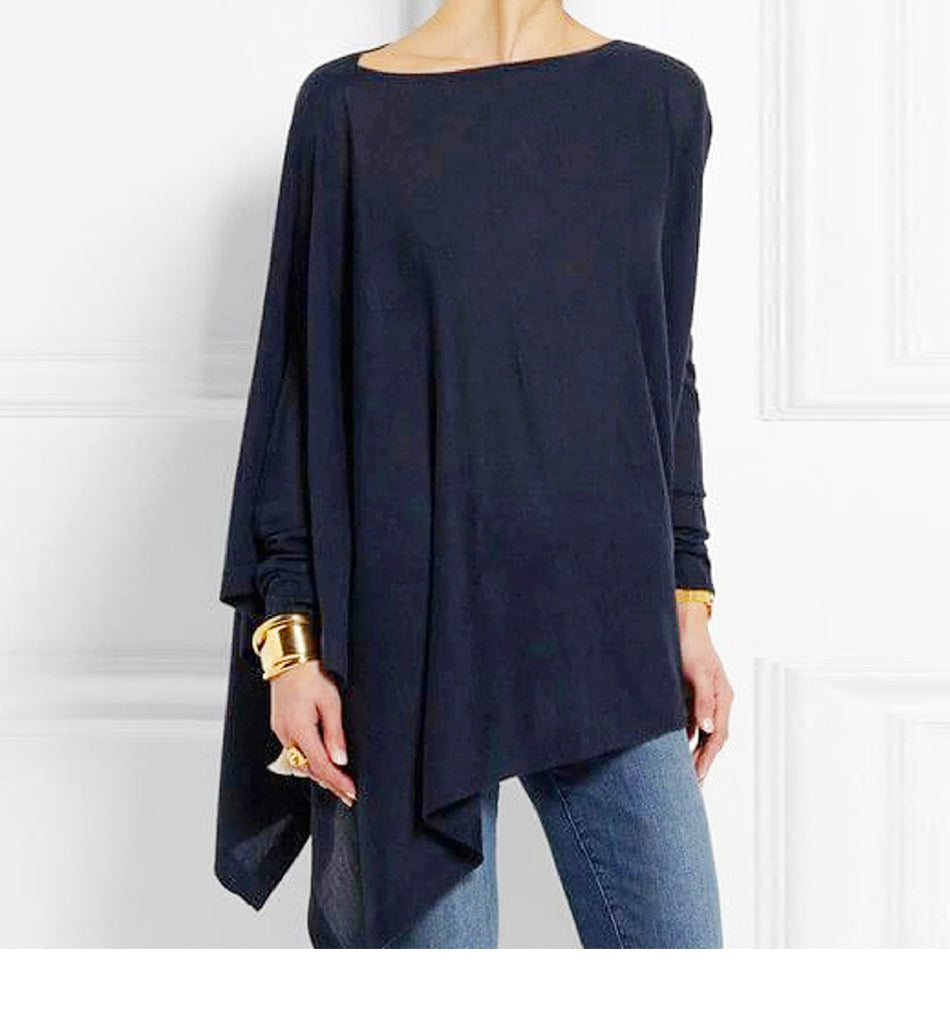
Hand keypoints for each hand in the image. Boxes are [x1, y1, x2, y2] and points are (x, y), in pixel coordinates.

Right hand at [269, 659, 356, 807]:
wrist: (289, 658)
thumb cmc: (312, 675)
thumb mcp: (331, 702)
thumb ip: (335, 733)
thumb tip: (340, 761)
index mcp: (300, 728)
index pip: (320, 765)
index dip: (337, 782)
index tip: (352, 793)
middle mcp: (286, 734)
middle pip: (308, 769)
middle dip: (330, 784)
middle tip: (349, 795)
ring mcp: (280, 731)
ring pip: (299, 763)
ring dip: (318, 775)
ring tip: (338, 784)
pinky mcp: (279, 726)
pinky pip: (294, 752)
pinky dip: (308, 762)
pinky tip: (320, 764)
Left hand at [676, 602, 732, 785]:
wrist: (682, 621)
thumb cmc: (692, 644)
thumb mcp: (699, 673)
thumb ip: (703, 701)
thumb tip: (707, 730)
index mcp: (723, 698)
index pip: (717, 737)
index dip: (707, 758)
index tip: (698, 777)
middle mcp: (716, 702)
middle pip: (711, 740)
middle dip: (702, 762)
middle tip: (692, 785)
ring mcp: (703, 699)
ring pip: (700, 733)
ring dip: (692, 752)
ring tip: (683, 774)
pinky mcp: (690, 694)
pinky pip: (688, 722)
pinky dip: (683, 737)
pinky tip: (673, 748)